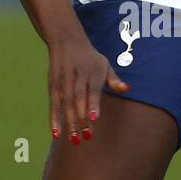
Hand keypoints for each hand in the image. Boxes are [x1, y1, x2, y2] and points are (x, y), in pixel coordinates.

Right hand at [48, 27, 128, 144]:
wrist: (66, 40)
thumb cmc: (90, 58)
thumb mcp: (104, 64)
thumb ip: (114, 80)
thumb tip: (128, 89)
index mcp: (92, 71)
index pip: (92, 89)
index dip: (92, 103)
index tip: (95, 118)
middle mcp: (76, 75)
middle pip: (77, 99)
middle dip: (81, 118)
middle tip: (86, 137)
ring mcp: (63, 80)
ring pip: (65, 104)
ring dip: (68, 122)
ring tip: (74, 140)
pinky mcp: (52, 85)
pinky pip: (53, 104)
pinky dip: (54, 118)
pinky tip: (55, 134)